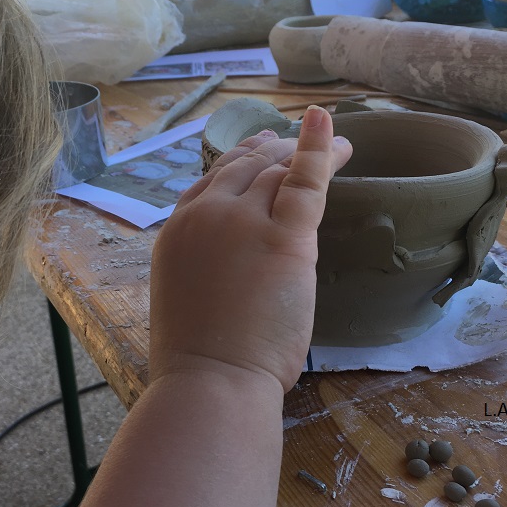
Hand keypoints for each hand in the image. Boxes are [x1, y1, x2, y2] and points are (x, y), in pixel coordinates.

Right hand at [150, 106, 351, 391]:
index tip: (257, 150)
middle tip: (297, 144)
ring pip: (275, 169)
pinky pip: (305, 180)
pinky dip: (318, 147)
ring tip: (329, 143)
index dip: (239, 161)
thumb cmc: (198, 360)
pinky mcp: (285, 236)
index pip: (212, 181)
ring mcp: (243, 221)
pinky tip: (329, 126)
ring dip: (300, 151)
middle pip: (245, 168)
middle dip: (273, 151)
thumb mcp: (185, 298)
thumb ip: (205, 266)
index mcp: (177, 231)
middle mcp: (206, 215)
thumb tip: (230, 264)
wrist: (210, 380)